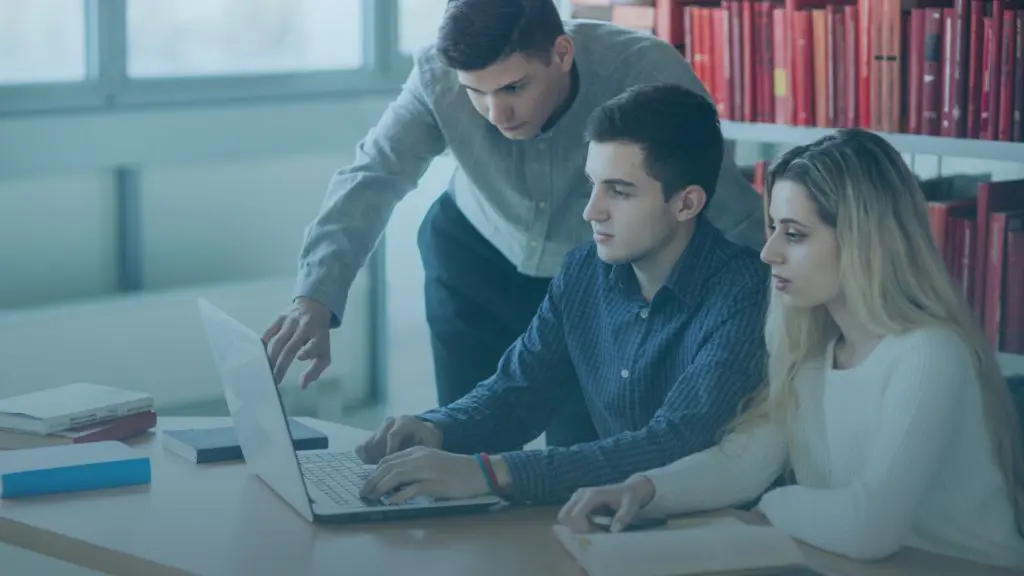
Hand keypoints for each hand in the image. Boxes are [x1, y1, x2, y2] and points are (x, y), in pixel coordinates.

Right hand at [262, 296, 332, 388]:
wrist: (315, 308)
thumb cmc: (318, 337)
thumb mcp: (324, 352)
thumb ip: (315, 370)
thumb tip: (302, 386)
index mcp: (319, 335)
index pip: (314, 344)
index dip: (307, 351)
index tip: (299, 358)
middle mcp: (305, 327)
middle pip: (291, 347)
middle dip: (281, 364)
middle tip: (274, 379)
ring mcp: (291, 321)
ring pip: (278, 340)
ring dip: (271, 356)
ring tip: (266, 370)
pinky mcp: (280, 317)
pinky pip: (269, 330)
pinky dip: (264, 341)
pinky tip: (259, 353)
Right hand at [355, 415, 442, 464]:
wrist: (423, 432)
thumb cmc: (427, 440)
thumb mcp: (430, 444)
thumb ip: (421, 454)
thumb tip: (412, 470)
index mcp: (404, 422)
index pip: (393, 435)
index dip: (392, 451)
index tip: (395, 468)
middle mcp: (389, 423)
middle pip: (378, 441)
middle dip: (382, 459)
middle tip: (389, 473)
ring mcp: (378, 429)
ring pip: (368, 446)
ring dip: (374, 461)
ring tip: (384, 472)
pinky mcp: (371, 436)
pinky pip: (361, 448)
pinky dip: (366, 459)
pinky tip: (376, 467)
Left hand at [359, 446, 490, 502]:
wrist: (478, 471)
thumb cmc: (455, 469)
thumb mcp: (432, 462)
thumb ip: (414, 467)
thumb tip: (393, 481)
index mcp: (418, 451)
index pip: (389, 459)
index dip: (374, 471)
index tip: (367, 483)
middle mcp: (420, 458)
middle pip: (389, 467)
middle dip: (372, 480)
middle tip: (363, 492)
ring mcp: (427, 471)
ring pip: (396, 476)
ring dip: (380, 487)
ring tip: (371, 497)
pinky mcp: (435, 484)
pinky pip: (412, 489)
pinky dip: (399, 495)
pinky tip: (390, 501)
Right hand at [557, 475, 655, 533]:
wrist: (628, 489)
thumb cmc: (629, 497)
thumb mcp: (631, 506)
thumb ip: (624, 516)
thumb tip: (614, 530)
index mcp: (592, 495)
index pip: (575, 515)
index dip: (584, 529)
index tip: (599, 533)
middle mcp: (580, 494)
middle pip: (564, 515)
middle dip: (576, 528)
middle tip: (593, 532)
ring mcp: (576, 497)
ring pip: (565, 517)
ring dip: (577, 527)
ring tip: (594, 528)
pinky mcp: (576, 502)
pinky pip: (569, 517)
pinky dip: (578, 525)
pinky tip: (592, 525)